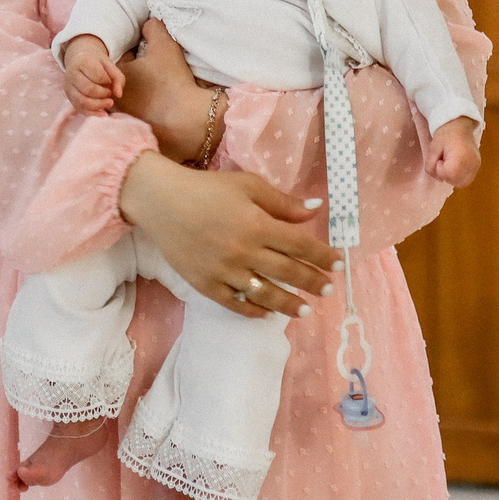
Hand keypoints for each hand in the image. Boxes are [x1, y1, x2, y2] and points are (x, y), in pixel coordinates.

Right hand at [62, 36, 124, 115]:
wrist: (79, 60)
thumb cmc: (97, 64)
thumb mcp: (109, 65)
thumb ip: (118, 78)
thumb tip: (118, 95)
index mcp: (82, 62)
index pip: (97, 75)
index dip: (107, 81)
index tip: (110, 81)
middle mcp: (72, 74)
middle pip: (88, 89)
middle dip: (103, 94)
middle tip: (110, 93)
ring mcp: (68, 87)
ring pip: (82, 101)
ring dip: (99, 105)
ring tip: (110, 103)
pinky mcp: (69, 97)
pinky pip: (79, 108)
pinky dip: (92, 113)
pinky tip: (103, 113)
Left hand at [117, 19, 213, 162]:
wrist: (187, 120)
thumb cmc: (173, 82)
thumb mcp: (165, 46)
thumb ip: (153, 28)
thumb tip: (148, 23)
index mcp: (114, 76)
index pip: (117, 58)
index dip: (135, 53)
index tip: (148, 56)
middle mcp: (111, 99)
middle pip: (116, 81)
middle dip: (131, 75)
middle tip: (150, 73)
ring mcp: (120, 119)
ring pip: (123, 100)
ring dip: (135, 95)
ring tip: (153, 91)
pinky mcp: (131, 133)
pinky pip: (132, 117)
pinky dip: (142, 112)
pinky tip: (157, 109)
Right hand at [117, 152, 337, 318]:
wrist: (160, 201)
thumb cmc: (207, 189)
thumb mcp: (247, 185)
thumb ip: (282, 202)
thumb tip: (315, 211)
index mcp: (257, 224)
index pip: (300, 245)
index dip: (322, 256)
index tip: (338, 265)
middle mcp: (245, 251)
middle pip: (288, 272)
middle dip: (312, 282)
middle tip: (328, 290)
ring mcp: (225, 271)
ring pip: (265, 294)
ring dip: (289, 304)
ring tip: (306, 311)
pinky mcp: (205, 284)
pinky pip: (235, 304)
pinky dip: (254, 311)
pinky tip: (267, 314)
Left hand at [427, 117, 481, 187]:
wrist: (458, 124)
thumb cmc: (445, 135)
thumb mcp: (432, 149)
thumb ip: (431, 166)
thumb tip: (438, 178)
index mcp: (461, 157)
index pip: (449, 175)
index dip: (440, 169)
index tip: (440, 158)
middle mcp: (472, 163)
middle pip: (456, 181)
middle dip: (446, 175)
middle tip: (444, 160)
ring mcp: (476, 165)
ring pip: (462, 183)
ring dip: (453, 177)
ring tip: (450, 162)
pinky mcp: (478, 165)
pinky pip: (467, 179)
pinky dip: (459, 176)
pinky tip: (456, 165)